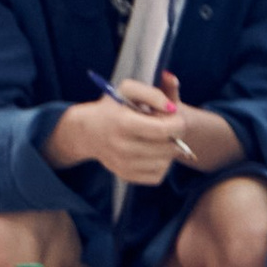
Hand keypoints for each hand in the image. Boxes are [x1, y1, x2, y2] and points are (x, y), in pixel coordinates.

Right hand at [58, 88, 189, 187]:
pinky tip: (152, 151)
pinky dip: (161, 164)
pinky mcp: (127, 176)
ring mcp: (124, 165)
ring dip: (169, 150)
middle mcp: (123, 147)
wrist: (89, 132)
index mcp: (124, 123)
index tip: (175, 117)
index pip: (164, 130)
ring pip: (165, 163)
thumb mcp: (128, 90)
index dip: (177, 123)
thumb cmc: (113, 107)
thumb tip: (172, 108)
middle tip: (167, 126)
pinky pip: (158, 175)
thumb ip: (153, 94)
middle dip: (176, 136)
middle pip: (168, 148)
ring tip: (158, 139)